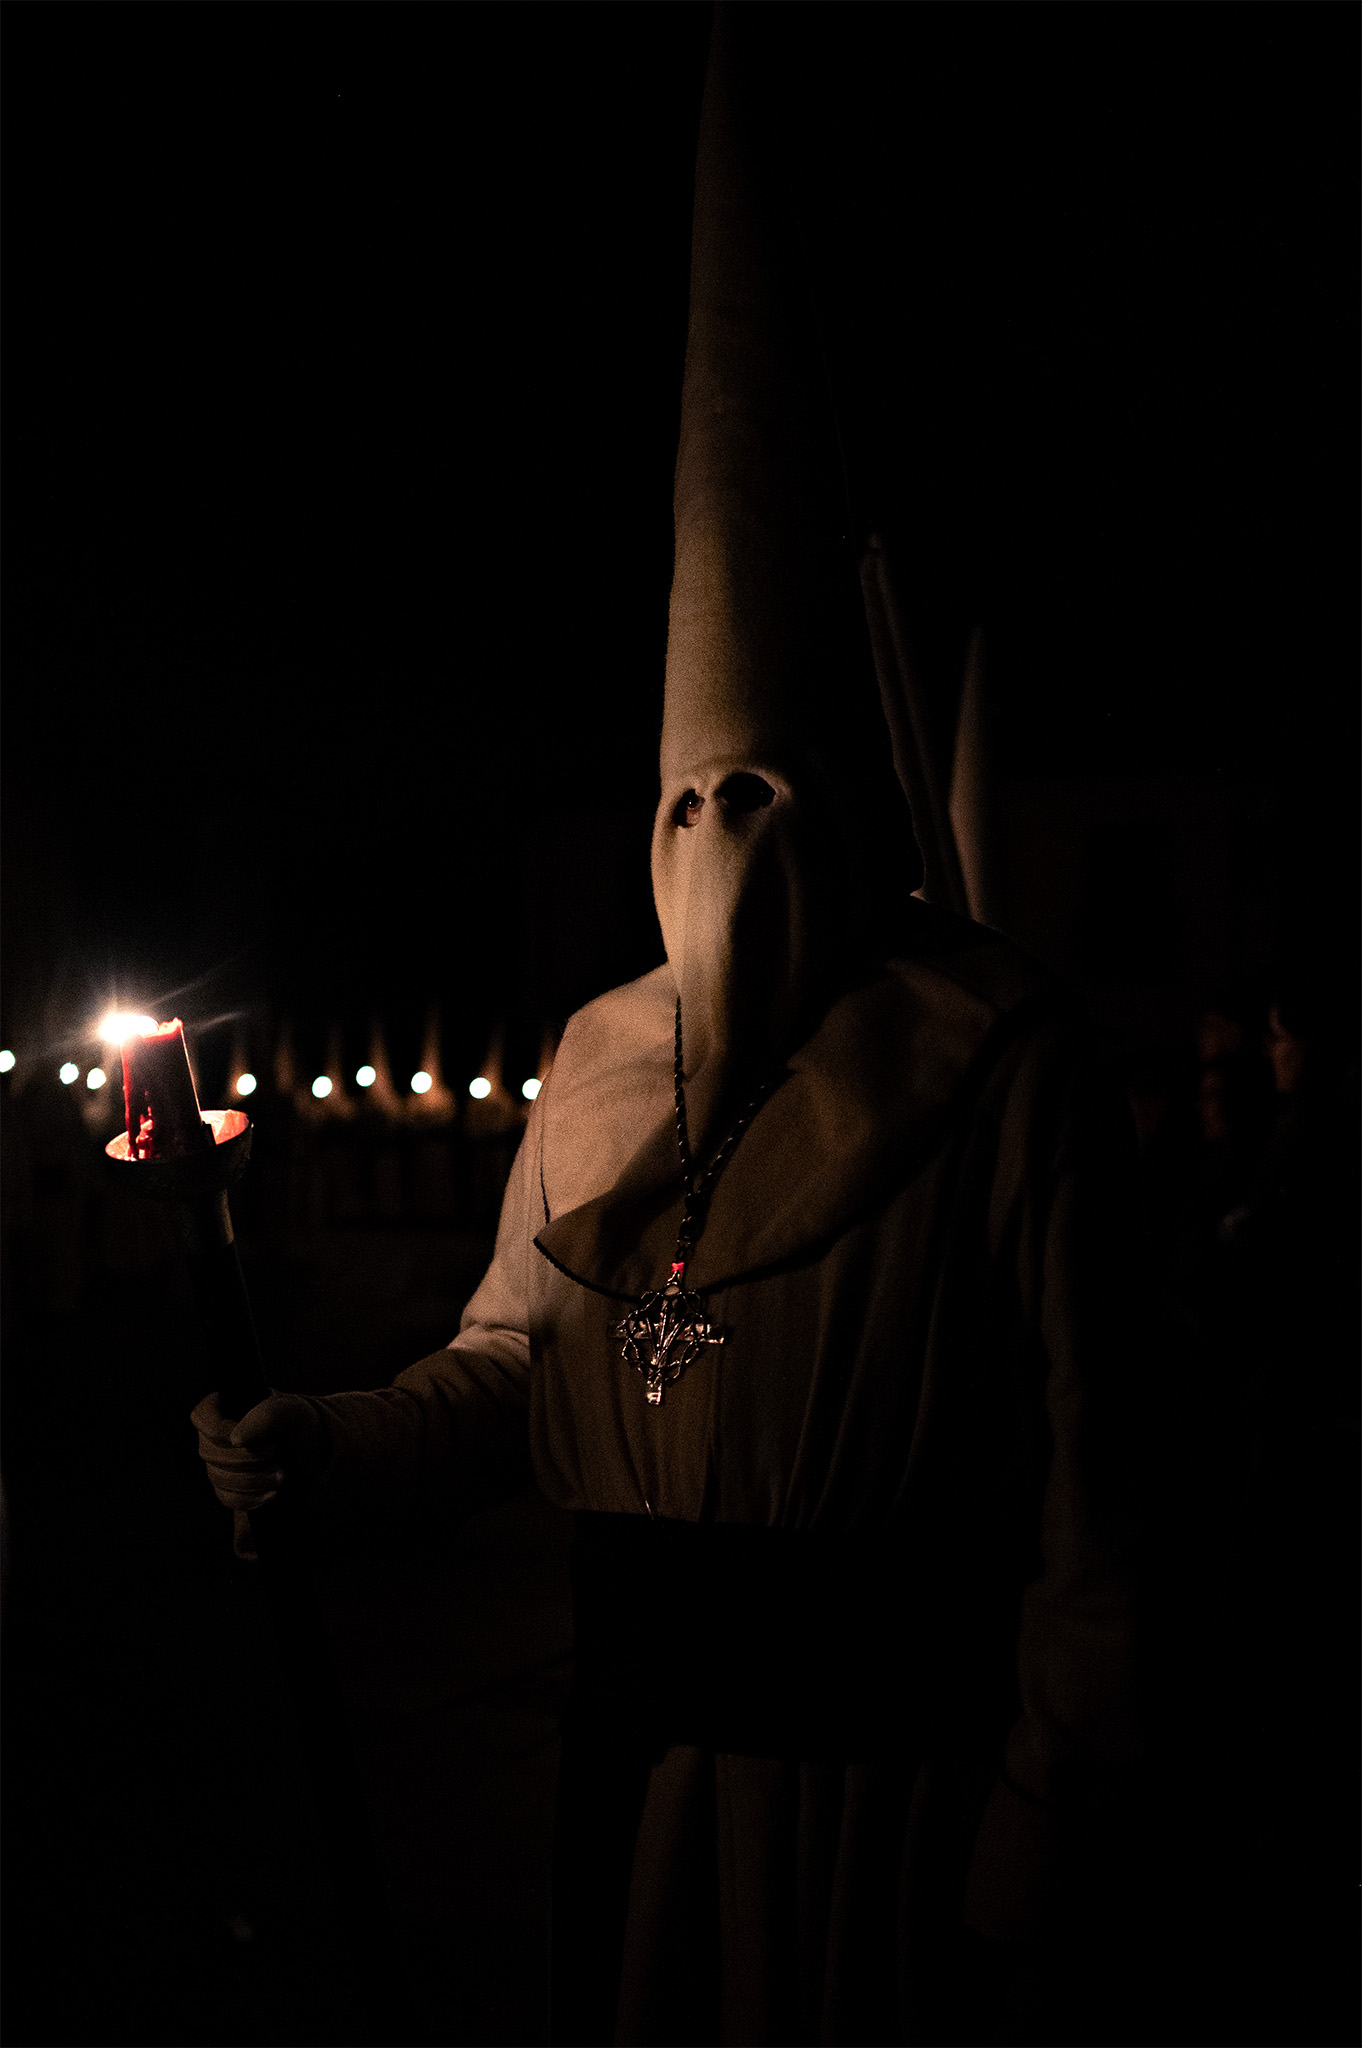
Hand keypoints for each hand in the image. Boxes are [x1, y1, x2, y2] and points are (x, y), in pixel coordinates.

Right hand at [190, 1389, 323, 1512]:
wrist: (315, 1450)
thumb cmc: (300, 1423)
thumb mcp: (290, 1411)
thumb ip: (265, 1416)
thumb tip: (235, 1439)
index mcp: (225, 1407)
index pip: (202, 1418)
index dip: (220, 1432)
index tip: (247, 1438)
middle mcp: (216, 1435)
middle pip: (210, 1453)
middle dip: (245, 1459)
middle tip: (275, 1454)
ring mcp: (220, 1463)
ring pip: (218, 1478)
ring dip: (251, 1481)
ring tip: (281, 1475)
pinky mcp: (229, 1487)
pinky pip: (228, 1498)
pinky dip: (251, 1498)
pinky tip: (273, 1493)